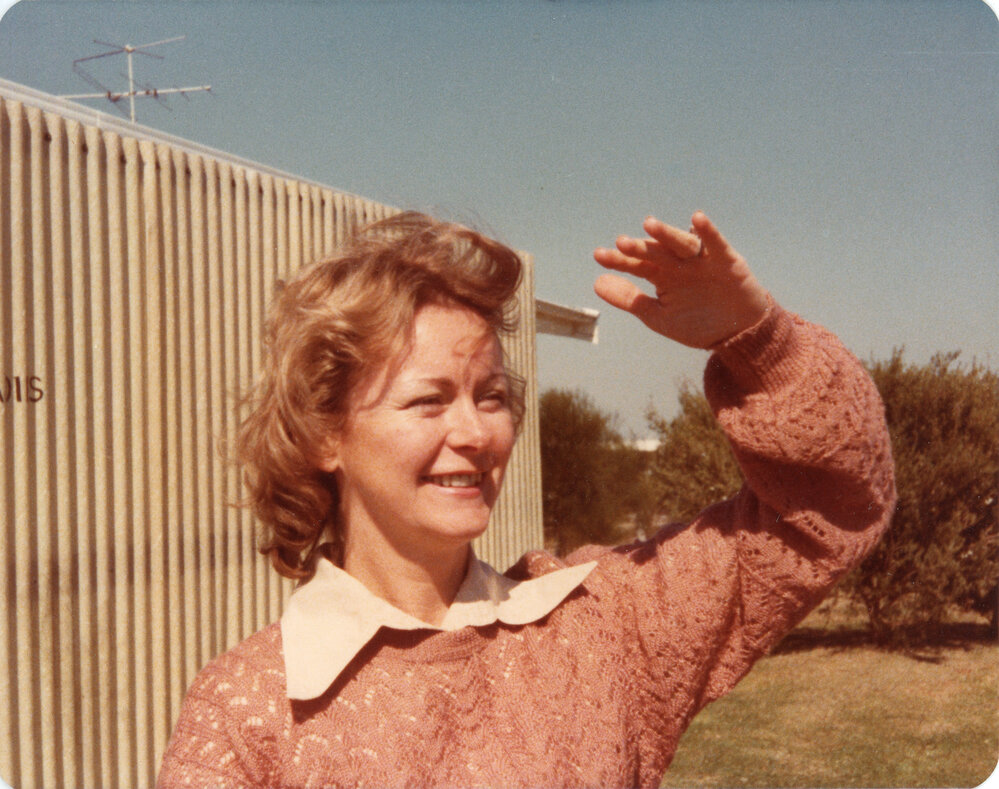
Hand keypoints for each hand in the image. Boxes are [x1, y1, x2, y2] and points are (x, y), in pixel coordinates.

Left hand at [593, 211, 769, 348]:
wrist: (737, 334)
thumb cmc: (697, 323)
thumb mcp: (658, 316)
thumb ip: (630, 300)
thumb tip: (597, 283)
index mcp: (661, 275)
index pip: (637, 265)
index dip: (619, 260)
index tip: (599, 256)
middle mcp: (679, 263)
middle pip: (656, 252)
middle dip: (640, 248)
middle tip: (622, 243)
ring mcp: (701, 260)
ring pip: (681, 243)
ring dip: (667, 234)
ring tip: (649, 224)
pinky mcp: (726, 260)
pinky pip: (716, 243)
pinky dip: (708, 231)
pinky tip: (696, 219)